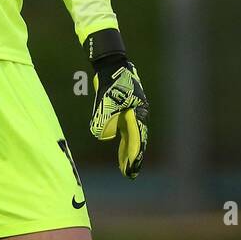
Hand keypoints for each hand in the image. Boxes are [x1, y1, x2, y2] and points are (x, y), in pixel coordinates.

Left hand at [90, 54, 149, 178]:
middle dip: (133, 158)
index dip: (134, 154)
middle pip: (137, 140)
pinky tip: (120, 153)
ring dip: (128, 153)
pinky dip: (124, 144)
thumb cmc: (110, 82)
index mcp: (137, 113)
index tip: (131, 169)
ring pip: (132, 138)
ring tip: (126, 169)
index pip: (136, 138)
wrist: (111, 66)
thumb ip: (103, 118)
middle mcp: (138, 115)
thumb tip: (102, 136)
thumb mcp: (106, 100)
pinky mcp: (126, 113)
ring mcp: (133, 114)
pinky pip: (127, 132)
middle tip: (130, 174)